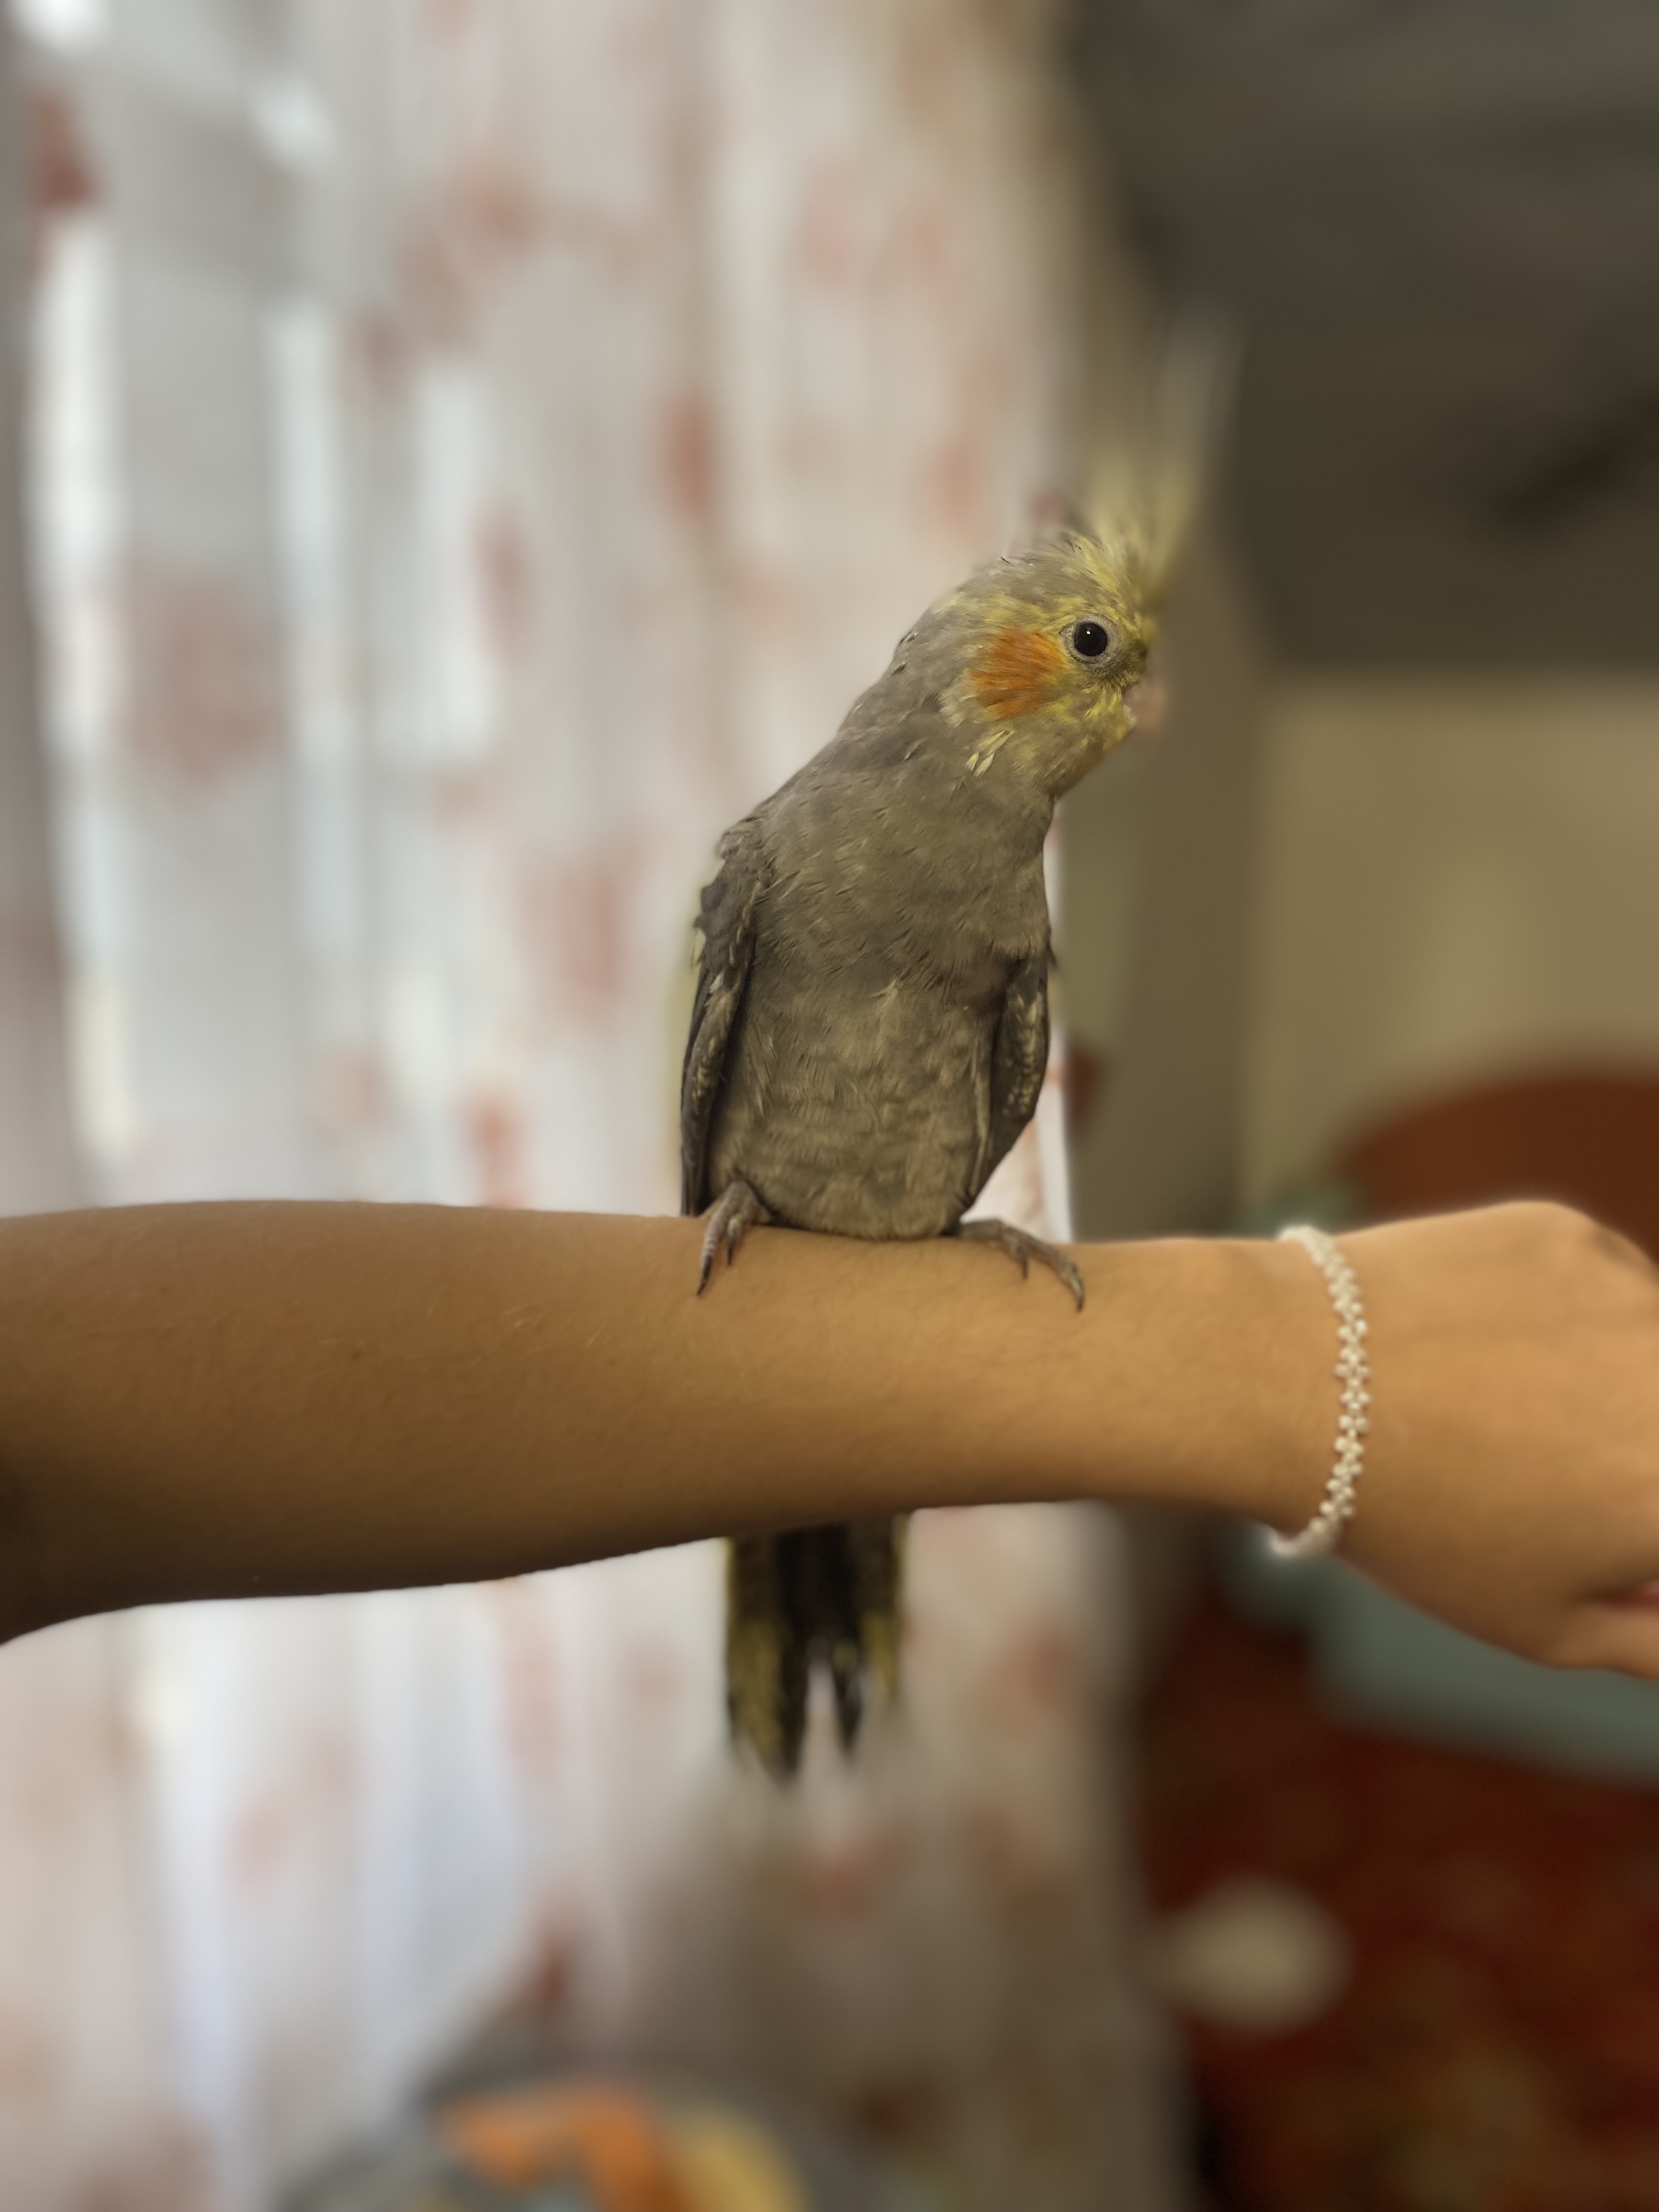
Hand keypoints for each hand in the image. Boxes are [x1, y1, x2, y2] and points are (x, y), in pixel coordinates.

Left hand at [1334, 1203, 1658, 1676]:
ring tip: (1497, 1403)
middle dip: (1629, 1448)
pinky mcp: (1570, 1235)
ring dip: (1610, 1376)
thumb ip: (1653, 1637)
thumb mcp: (1545, 1626)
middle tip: (1540, 1458)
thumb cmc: (1415, 1522)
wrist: (1298, 1383)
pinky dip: (1558, 1317)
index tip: (1589, 1513)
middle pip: (1658, 1421)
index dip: (1631, 1513)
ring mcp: (1632, 1295)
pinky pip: (1597, 1285)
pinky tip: (1476, 1342)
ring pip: (1646, 1346)